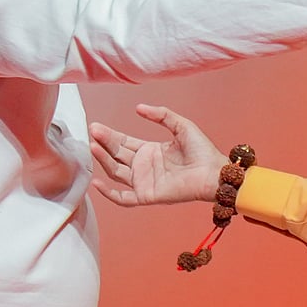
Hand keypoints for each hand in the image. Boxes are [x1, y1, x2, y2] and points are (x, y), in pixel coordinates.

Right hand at [89, 104, 224, 205]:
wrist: (213, 172)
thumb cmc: (202, 150)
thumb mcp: (181, 125)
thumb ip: (161, 115)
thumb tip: (138, 107)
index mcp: (150, 151)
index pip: (123, 143)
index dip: (110, 135)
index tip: (96, 127)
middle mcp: (144, 166)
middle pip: (116, 155)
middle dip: (104, 143)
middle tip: (93, 131)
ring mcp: (144, 181)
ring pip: (116, 172)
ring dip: (103, 160)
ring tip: (93, 146)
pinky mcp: (147, 195)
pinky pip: (124, 198)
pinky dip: (109, 193)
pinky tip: (97, 182)